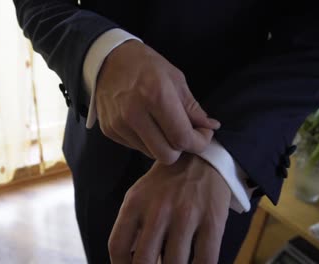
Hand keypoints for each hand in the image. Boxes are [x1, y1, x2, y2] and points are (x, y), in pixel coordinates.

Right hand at [96, 40, 219, 163]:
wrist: (107, 60)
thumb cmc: (145, 65)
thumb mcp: (175, 78)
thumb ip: (192, 107)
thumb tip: (211, 127)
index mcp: (155, 96)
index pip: (182, 138)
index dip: (199, 142)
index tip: (203, 134)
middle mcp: (134, 113)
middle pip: (166, 155)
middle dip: (180, 148)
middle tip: (183, 133)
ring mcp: (118, 124)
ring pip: (151, 154)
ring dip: (162, 144)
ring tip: (161, 125)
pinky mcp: (109, 130)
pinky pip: (136, 147)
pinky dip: (145, 140)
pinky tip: (145, 123)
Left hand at [108, 154, 230, 263]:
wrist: (200, 160)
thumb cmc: (165, 185)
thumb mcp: (139, 197)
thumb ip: (130, 227)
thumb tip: (126, 261)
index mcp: (135, 204)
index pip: (117, 246)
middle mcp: (158, 210)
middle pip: (144, 261)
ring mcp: (186, 216)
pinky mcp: (212, 221)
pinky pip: (205, 261)